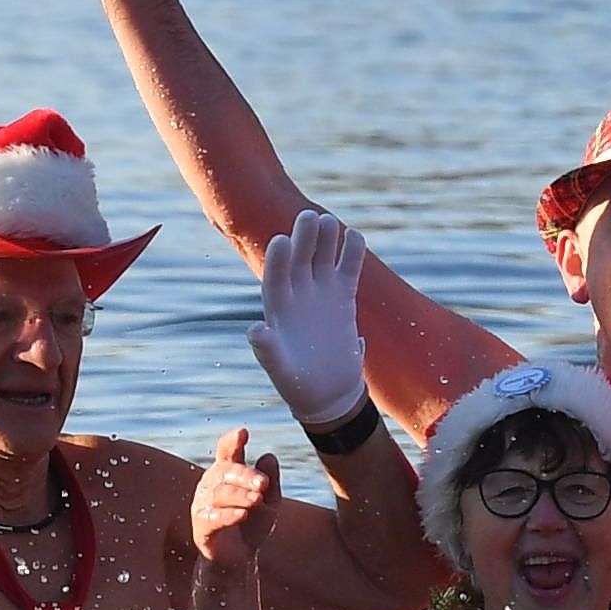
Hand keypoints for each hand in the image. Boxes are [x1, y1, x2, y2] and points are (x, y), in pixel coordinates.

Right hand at [190, 427, 276, 574]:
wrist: (238, 559)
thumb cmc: (251, 526)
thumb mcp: (269, 502)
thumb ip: (271, 481)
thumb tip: (269, 456)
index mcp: (226, 474)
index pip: (226, 452)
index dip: (232, 441)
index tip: (243, 432)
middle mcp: (211, 485)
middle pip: (226, 472)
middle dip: (245, 475)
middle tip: (263, 483)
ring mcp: (203, 504)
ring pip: (220, 494)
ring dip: (240, 496)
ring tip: (257, 500)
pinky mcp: (201, 526)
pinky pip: (213, 517)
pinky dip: (228, 515)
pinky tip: (242, 515)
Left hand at [249, 208, 373, 439]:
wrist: (327, 393)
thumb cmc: (297, 384)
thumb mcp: (280, 370)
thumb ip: (268, 351)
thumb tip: (255, 330)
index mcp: (277, 309)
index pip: (275, 277)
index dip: (278, 259)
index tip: (282, 240)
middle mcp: (297, 294)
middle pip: (298, 259)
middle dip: (303, 239)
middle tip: (309, 217)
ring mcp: (320, 293)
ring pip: (322, 258)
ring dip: (326, 239)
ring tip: (330, 221)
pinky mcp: (342, 298)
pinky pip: (347, 270)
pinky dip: (351, 253)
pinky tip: (355, 236)